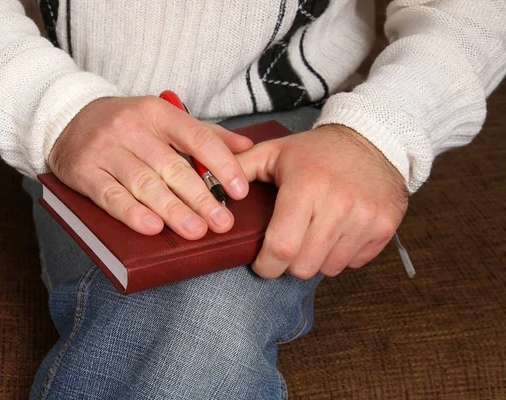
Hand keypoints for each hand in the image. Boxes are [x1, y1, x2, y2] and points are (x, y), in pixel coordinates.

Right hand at [48, 96, 252, 239]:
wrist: (68, 117)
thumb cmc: (126, 124)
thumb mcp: (164, 118)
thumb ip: (205, 133)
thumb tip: (247, 146)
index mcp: (157, 113)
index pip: (197, 137)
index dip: (221, 164)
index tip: (239, 191)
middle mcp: (132, 128)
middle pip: (172, 167)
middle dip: (200, 197)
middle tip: (222, 222)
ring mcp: (106, 150)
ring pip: (144, 184)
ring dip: (172, 210)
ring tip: (195, 231)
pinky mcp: (85, 171)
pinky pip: (111, 195)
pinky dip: (131, 213)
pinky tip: (152, 227)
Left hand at [237, 124, 407, 278]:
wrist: (373, 139)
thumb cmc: (316, 150)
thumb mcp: (274, 152)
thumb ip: (239, 169)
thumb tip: (208, 187)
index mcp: (306, 186)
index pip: (282, 248)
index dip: (266, 265)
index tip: (262, 263)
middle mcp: (339, 204)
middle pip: (304, 265)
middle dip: (288, 264)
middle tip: (286, 247)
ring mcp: (366, 218)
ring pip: (329, 268)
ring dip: (315, 260)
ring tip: (312, 236)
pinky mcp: (384, 227)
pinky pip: (354, 263)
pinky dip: (341, 256)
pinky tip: (336, 233)